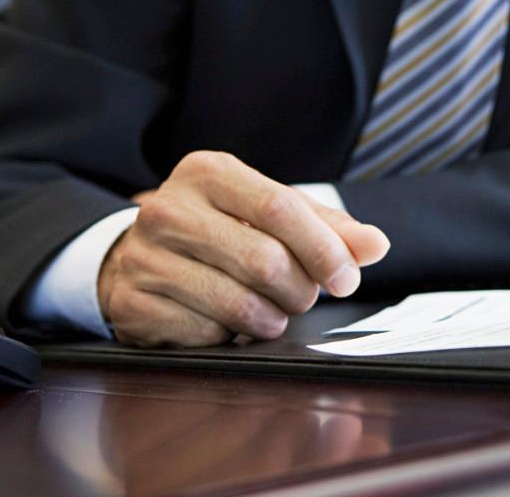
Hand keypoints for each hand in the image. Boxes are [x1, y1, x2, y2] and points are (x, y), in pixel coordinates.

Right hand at [99, 151, 389, 346]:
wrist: (134, 257)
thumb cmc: (220, 231)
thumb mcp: (270, 215)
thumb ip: (327, 228)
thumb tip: (376, 245)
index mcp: (208, 173)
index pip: (280, 207)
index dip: (323, 248)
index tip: (346, 277)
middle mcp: (168, 208)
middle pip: (264, 260)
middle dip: (300, 290)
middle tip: (303, 296)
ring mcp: (144, 257)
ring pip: (239, 303)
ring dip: (272, 319)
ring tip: (272, 311)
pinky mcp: (133, 303)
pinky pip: (207, 333)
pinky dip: (231, 336)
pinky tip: (227, 321)